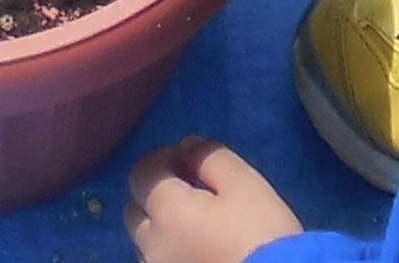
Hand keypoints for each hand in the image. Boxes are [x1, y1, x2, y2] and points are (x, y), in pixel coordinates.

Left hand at [127, 140, 304, 262]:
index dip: (163, 157)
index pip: (142, 173)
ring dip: (160, 222)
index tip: (191, 158)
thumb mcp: (246, 186)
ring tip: (197, 220)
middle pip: (135, 208)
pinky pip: (159, 260)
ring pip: (145, 239)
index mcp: (166, 212)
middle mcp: (151, 245)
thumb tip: (187, 147)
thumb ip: (211, 158)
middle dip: (156, 190)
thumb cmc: (263, 236)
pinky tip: (199, 246)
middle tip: (190, 186)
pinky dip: (170, 247)